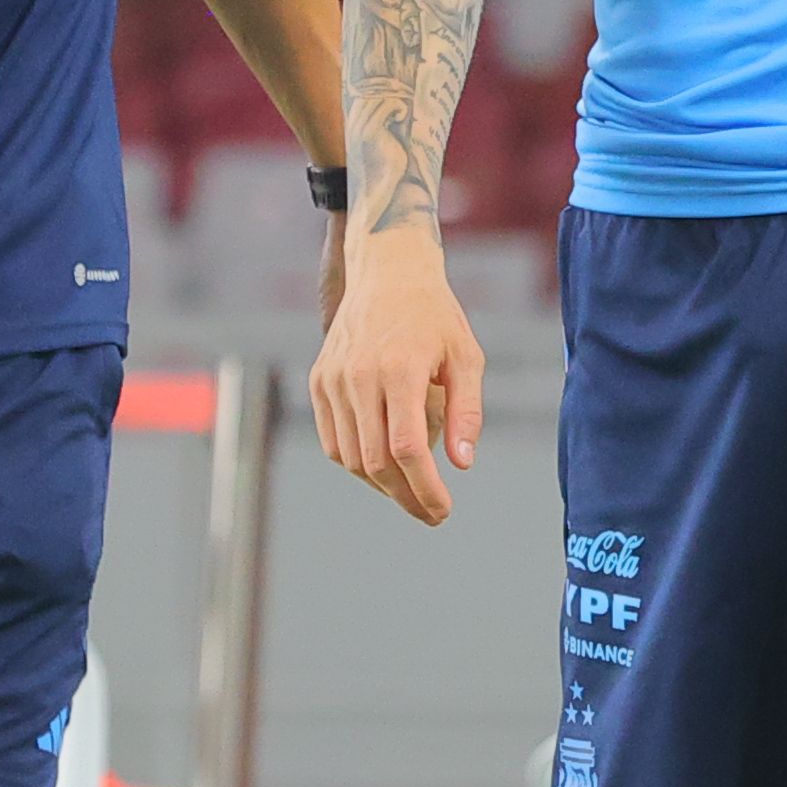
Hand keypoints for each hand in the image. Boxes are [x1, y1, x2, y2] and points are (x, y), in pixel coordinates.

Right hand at [312, 226, 484, 525]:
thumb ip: (466, 411)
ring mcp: (333, 380)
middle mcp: (359, 376)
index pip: (407, 449)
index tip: (443, 510)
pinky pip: (333, 440)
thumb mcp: (466, 358)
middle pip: (376, 461)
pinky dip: (356, 463)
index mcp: (399, 369)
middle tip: (431, 512)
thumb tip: (462, 464)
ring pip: (350, 457)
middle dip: (405, 497)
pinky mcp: (319, 381)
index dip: (425, 489)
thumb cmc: (435, 317)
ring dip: (381, 485)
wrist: (387, 273)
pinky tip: (383, 466)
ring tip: (411, 490)